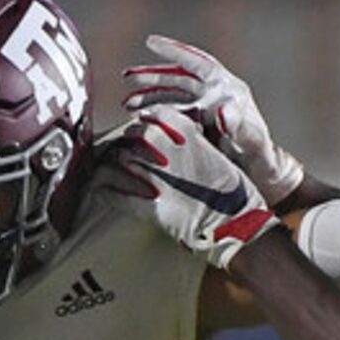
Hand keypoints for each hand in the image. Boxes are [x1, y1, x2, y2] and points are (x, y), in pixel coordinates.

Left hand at [100, 110, 280, 268]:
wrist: (240, 224)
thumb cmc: (234, 192)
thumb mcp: (220, 156)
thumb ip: (197, 143)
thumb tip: (182, 137)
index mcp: (188, 135)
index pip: (157, 115)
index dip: (147, 121)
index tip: (143, 126)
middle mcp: (169, 151)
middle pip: (135, 136)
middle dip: (128, 140)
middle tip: (123, 146)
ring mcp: (159, 179)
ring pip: (123, 161)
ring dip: (114, 163)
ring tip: (108, 166)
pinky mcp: (153, 208)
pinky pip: (120, 197)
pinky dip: (108, 194)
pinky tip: (100, 192)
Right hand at [122, 36, 307, 203]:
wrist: (265, 176)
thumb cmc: (263, 158)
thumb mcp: (254, 143)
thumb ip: (240, 127)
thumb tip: (221, 111)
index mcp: (229, 90)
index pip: (198, 63)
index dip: (175, 51)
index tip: (150, 42)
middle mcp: (215, 95)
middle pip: (179, 79)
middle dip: (153, 77)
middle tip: (127, 78)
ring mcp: (205, 110)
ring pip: (172, 97)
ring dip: (150, 98)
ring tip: (127, 104)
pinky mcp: (199, 126)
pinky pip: (173, 115)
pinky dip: (156, 115)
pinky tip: (140, 120)